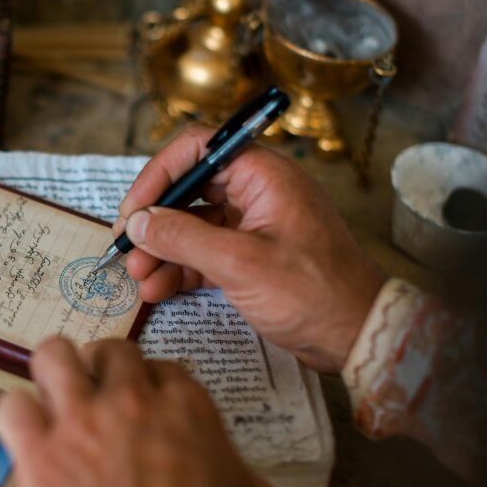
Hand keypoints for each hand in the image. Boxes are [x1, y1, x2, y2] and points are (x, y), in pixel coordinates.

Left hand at [0, 337, 292, 486]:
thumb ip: (247, 476)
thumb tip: (238, 476)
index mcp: (185, 407)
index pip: (161, 366)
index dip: (150, 383)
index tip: (147, 403)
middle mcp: (130, 401)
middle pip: (109, 351)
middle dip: (105, 369)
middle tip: (101, 395)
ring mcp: (80, 423)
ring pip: (53, 356)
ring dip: (56, 372)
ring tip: (58, 395)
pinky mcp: (40, 456)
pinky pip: (12, 407)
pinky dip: (18, 417)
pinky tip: (28, 435)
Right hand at [112, 128, 384, 372]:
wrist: (359, 337)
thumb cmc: (314, 293)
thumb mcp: (239, 264)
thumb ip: (183, 238)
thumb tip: (140, 223)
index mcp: (264, 175)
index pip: (198, 149)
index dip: (159, 174)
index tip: (134, 209)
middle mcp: (258, 192)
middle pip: (190, 189)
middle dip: (155, 220)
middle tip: (127, 249)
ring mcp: (256, 226)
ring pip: (194, 225)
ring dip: (163, 249)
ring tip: (138, 278)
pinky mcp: (253, 257)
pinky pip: (206, 252)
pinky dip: (181, 268)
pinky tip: (158, 289)